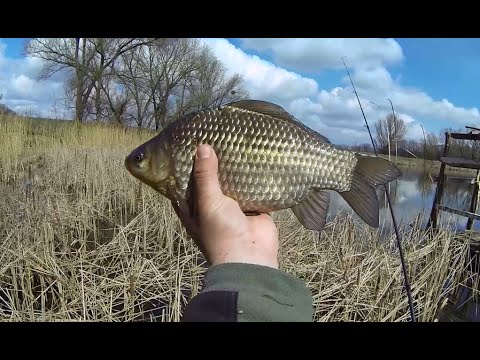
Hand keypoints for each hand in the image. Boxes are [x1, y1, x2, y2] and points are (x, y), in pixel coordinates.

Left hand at [172, 144, 278, 268]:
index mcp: (194, 210)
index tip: (187, 146)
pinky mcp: (253, 208)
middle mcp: (212, 208)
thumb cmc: (221, 231)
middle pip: (210, 182)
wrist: (251, 256)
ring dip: (233, 169)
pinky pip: (252, 189)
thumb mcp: (208, 202)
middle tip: (214, 139)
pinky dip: (253, 177)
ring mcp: (234, 208)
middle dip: (213, 165)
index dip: (185, 168)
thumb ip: (206, 176)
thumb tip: (202, 147)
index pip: (185, 185)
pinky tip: (253, 158)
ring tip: (234, 143)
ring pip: (232, 184)